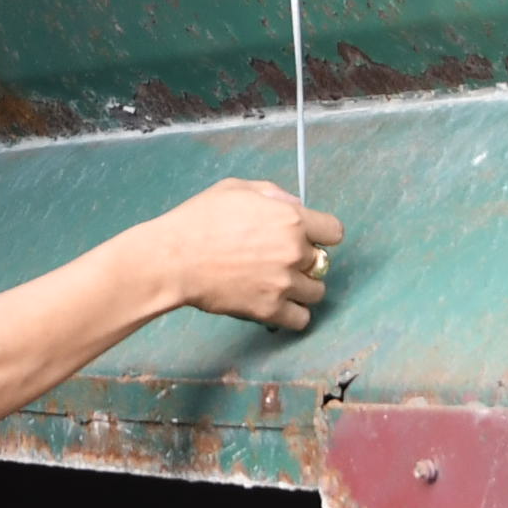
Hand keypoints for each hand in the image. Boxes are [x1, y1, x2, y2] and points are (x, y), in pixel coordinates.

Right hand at [129, 178, 340, 331]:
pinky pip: (301, 319)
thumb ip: (273, 194)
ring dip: (302, 288)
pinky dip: (293, 314)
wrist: (173, 259)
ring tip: (279, 285)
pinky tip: (277, 305)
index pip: (334, 232)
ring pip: (316, 292)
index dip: (321, 234)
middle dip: (303, 260)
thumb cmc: (199, 219)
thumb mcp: (236, 189)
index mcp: (291, 219)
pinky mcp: (270, 310)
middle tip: (277, 260)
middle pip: (322, 262)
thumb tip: (296, 205)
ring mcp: (284, 284)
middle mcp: (294, 252)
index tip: (308, 238)